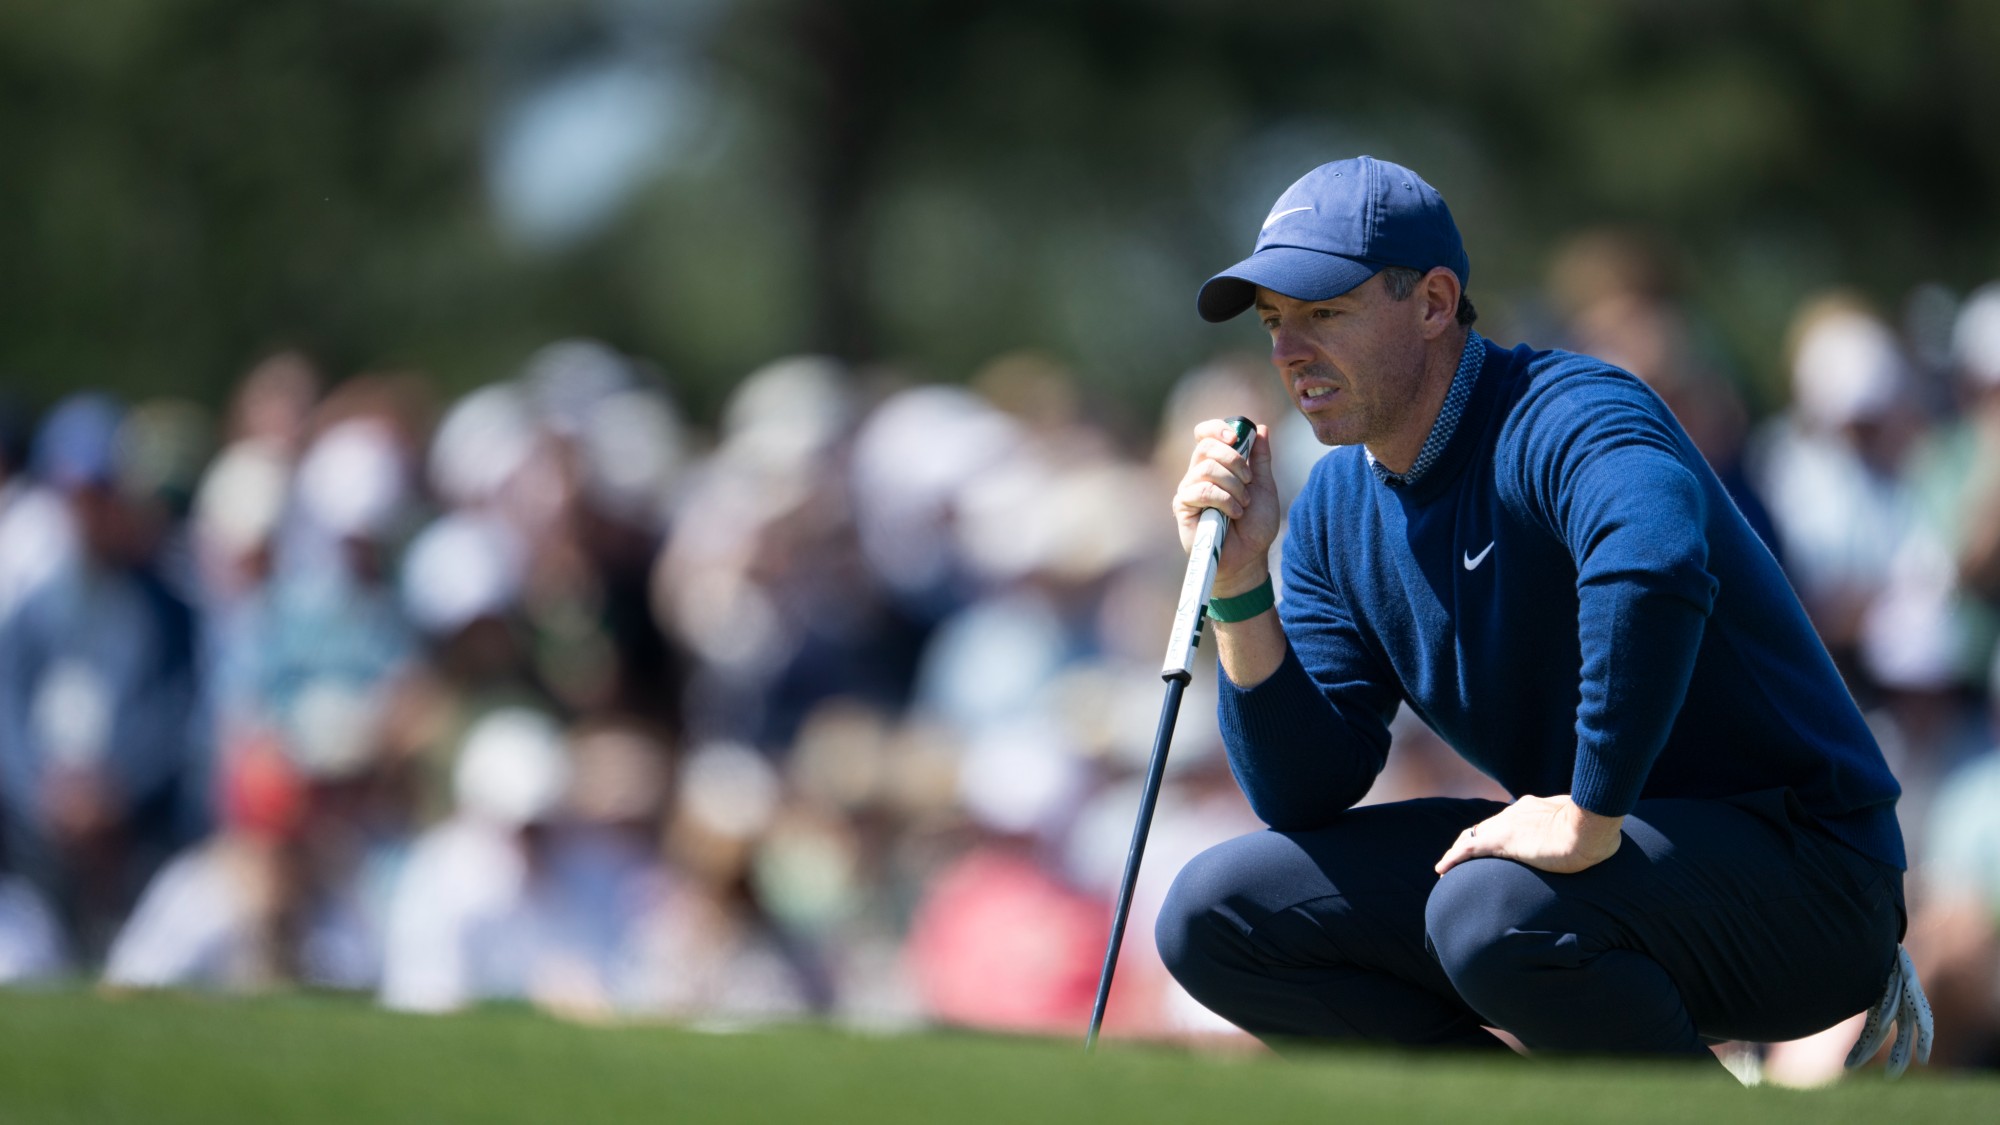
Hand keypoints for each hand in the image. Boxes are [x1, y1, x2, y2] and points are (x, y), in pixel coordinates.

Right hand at [1172, 419, 1278, 597]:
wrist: (1249, 558)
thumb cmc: (1255, 526)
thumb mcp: (1265, 487)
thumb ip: (1261, 459)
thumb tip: (1262, 428)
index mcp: (1217, 465)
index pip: (1206, 434)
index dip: (1217, 429)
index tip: (1237, 437)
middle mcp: (1198, 474)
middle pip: (1206, 446)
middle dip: (1234, 460)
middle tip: (1248, 481)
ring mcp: (1189, 490)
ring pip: (1206, 468)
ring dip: (1233, 486)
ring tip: (1243, 506)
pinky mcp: (1183, 508)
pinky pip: (1201, 491)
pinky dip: (1224, 500)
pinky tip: (1234, 515)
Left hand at [1434, 794, 1622, 875]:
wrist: (1592, 827)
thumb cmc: (1597, 829)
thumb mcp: (1586, 827)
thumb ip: (1579, 829)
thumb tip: (1597, 840)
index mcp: (1536, 808)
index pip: (1510, 819)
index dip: (1498, 830)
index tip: (1493, 840)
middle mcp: (1517, 813)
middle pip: (1487, 826)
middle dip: (1475, 840)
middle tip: (1463, 856)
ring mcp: (1508, 826)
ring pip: (1473, 836)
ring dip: (1460, 850)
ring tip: (1448, 866)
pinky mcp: (1502, 841)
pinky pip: (1467, 849)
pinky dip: (1452, 858)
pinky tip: (1441, 869)